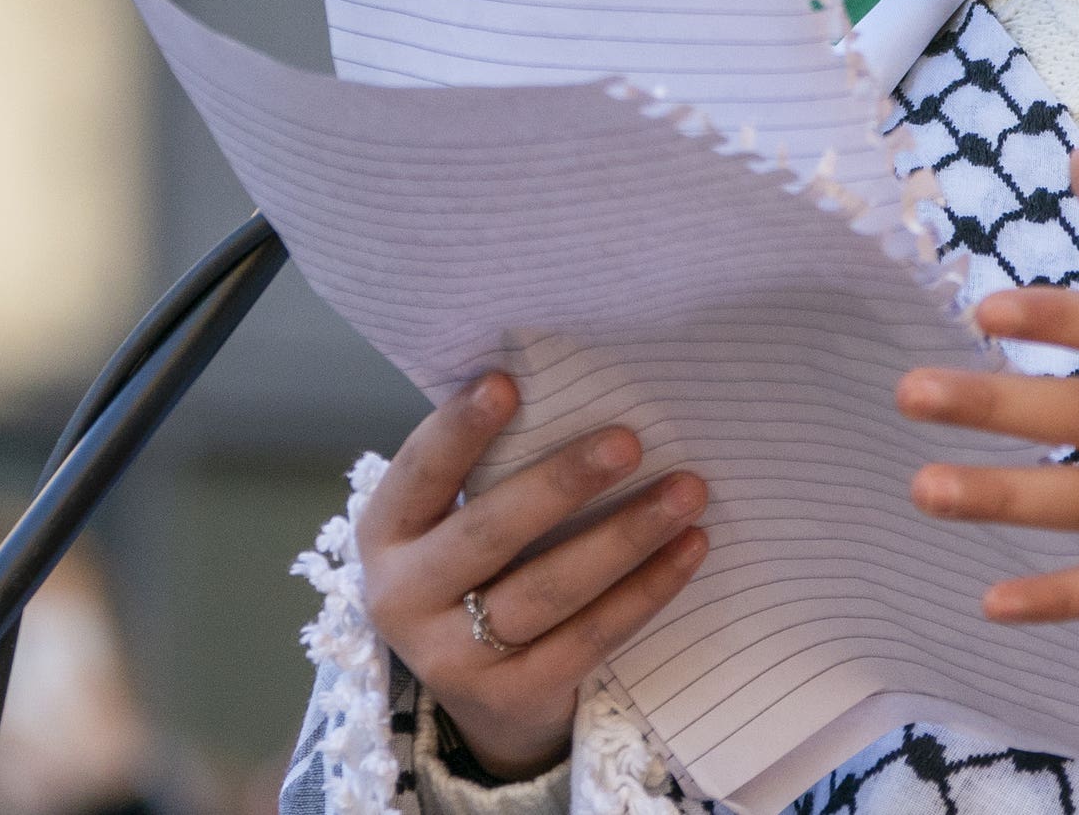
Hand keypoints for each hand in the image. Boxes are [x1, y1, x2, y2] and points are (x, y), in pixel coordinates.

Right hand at [355, 374, 709, 778]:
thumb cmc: (485, 569)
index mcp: (388, 534)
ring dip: (626, 535)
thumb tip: (580, 385)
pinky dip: (646, 590)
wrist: (486, 695)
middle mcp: (404, 598)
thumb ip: (497, 467)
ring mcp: (454, 656)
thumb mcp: (461, 522)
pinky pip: (589, 637)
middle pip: (490, 534)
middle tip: (630, 441)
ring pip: (548, 589)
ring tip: (687, 491)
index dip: (458, 429)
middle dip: (562, 483)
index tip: (506, 381)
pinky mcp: (512, 696)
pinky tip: (690, 549)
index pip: (419, 473)